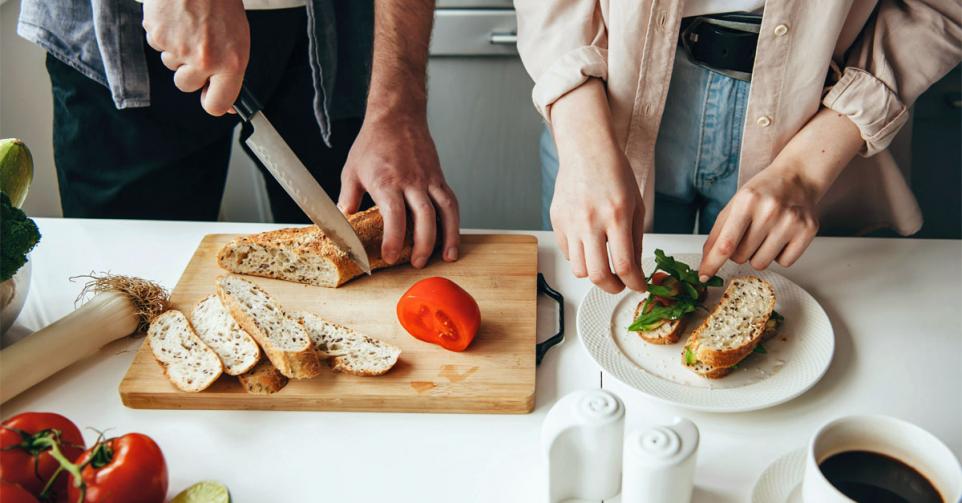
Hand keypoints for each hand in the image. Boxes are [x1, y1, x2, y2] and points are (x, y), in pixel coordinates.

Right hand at [142, 0, 248, 115]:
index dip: (211, 102)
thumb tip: (226, 104)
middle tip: (199, 46)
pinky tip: (176, 18)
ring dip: (177, 51)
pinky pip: (158, 45)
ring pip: (170, 65)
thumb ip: (230, 71)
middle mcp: (204, 60)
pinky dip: (165, 34)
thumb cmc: (221, 4)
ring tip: (189, 26)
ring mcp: (178, 48)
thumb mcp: (238, 39)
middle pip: (186, 86)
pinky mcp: (157, 35)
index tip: (210, 96)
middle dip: (189, 71)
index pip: (216, 104)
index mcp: (231, 63)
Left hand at [337, 113, 459, 268]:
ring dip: (448, 236)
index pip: (394, 215)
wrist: (397, 116)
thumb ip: (347, 199)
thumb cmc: (373, 143)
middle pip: (424, 217)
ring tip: (447, 257)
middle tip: (416, 263)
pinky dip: (454, 222)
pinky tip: (452, 238)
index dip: (393, 239)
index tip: (389, 257)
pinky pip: (451, 202)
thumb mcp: (351, 171)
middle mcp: (412, 181)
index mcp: (387, 181)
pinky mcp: (439, 177)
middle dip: (423, 244)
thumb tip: (343, 222)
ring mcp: (429, 179)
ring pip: (445, 210)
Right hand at [549, 79, 646, 293]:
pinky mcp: (557, 221)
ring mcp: (570, 222)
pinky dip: (580, 257)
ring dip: (594, 274)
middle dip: (612, 287)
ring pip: (579, 269)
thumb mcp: (635, 205)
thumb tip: (635, 270)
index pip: (624, 265)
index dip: (634, 283)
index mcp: (616, 215)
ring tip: (604, 266)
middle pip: (598, 275)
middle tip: (620, 284)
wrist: (586, 150)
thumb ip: (635, 239)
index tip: (639, 286)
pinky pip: (567, 253)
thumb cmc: (614, 172)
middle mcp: (591, 221)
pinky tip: (589, 245)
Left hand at [698, 107, 864, 279]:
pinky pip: (784, 263)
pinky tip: (782, 236)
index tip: (703, 276)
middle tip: (749, 233)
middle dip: (739, 251)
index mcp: (746, 201)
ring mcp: (791, 221)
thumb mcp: (734, 205)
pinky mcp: (807, 231)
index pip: (726, 243)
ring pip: (761, 264)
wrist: (797, 177)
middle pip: (741, 257)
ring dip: (758, 254)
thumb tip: (706, 262)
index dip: (712, 263)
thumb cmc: (762, 192)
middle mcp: (770, 211)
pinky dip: (780, 255)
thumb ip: (717, 233)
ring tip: (766, 233)